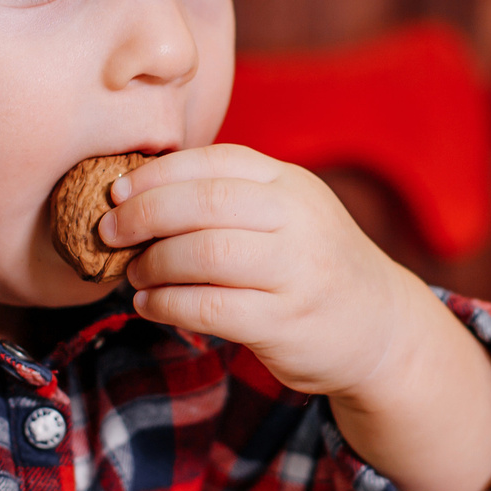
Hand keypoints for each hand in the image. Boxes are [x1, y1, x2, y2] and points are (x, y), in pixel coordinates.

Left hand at [97, 146, 490, 490]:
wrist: (380, 328)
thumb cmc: (314, 266)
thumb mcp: (291, 214)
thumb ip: (234, 197)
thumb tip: (139, 192)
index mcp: (292, 185)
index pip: (216, 162)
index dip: (157, 173)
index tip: (117, 190)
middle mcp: (299, 221)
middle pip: (203, 203)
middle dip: (142, 214)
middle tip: (109, 231)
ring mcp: (295, 272)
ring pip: (203, 254)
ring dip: (152, 264)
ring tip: (133, 273)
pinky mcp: (283, 321)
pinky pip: (208, 307)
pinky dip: (166, 304)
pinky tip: (150, 304)